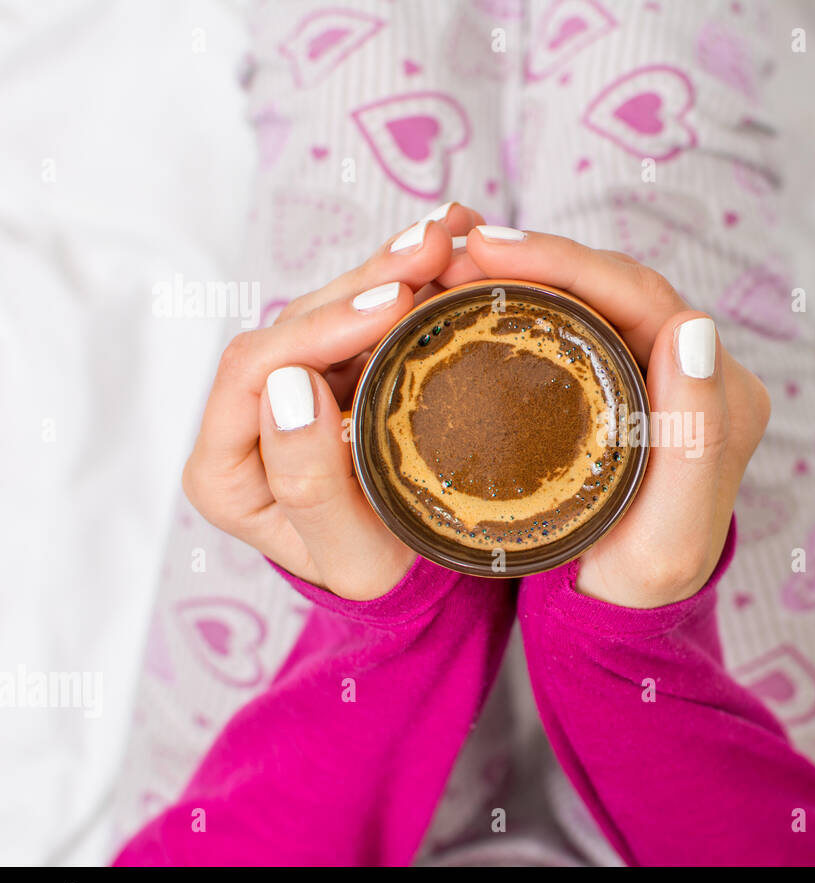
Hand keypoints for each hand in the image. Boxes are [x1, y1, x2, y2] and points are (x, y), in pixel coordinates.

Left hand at [182, 203, 485, 599]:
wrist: (412, 578)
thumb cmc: (381, 576)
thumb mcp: (350, 554)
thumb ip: (308, 482)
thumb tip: (291, 386)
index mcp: (224, 466)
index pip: (256, 371)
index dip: (322, 328)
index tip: (395, 304)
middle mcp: (247, 416)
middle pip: (295, 325)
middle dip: (366, 280)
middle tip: (434, 246)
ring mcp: (294, 389)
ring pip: (332, 309)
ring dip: (391, 267)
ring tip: (450, 234)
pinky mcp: (336, 373)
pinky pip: (366, 317)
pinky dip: (407, 279)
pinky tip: (448, 244)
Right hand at [450, 226, 770, 607]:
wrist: (625, 609)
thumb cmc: (643, 584)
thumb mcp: (669, 533)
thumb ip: (695, 435)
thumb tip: (693, 324)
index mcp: (720, 391)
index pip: (643, 298)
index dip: (567, 262)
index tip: (491, 248)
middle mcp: (696, 368)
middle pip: (614, 286)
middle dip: (537, 257)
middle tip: (457, 249)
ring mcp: (657, 370)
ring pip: (591, 297)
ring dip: (526, 273)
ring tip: (454, 263)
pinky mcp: (621, 381)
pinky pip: (573, 323)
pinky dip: (525, 302)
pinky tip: (475, 295)